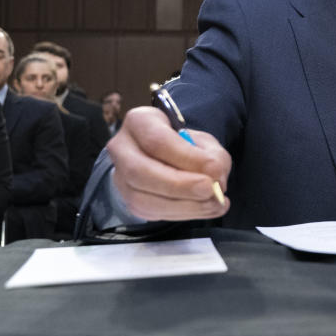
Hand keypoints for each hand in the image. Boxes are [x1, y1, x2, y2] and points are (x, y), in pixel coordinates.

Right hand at [108, 106, 231, 220]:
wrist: (165, 158)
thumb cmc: (184, 145)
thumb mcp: (202, 141)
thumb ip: (213, 156)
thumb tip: (215, 177)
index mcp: (139, 122)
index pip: (156, 141)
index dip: (186, 158)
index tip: (215, 169)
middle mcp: (122, 149)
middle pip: (140, 172)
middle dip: (179, 185)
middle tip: (210, 190)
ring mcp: (120, 177)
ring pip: (142, 198)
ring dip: (183, 206)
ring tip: (214, 203)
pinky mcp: (128, 201)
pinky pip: (150, 213)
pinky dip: (183, 213)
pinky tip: (206, 209)